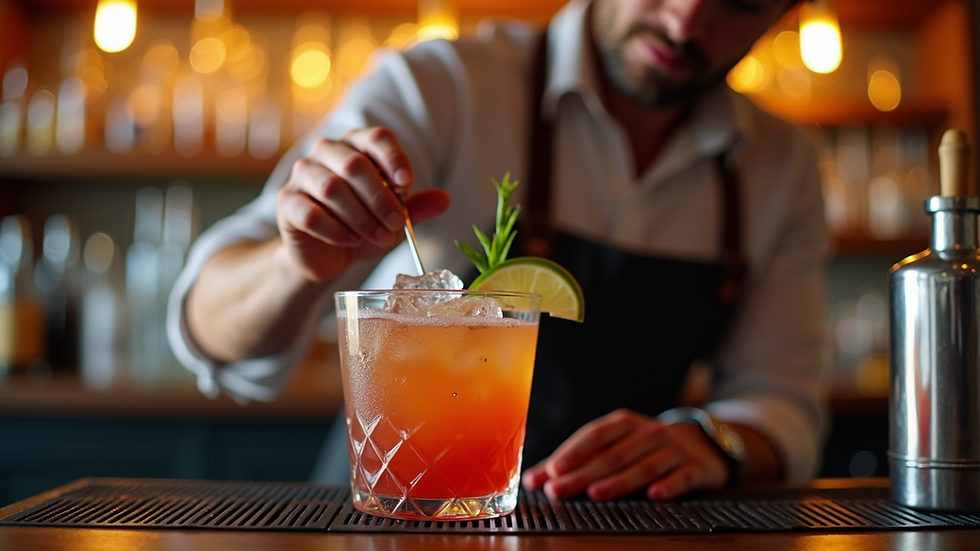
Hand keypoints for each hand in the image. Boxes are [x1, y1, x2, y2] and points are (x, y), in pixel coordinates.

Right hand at [275, 126, 449, 281]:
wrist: (326, 255)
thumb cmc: (362, 227)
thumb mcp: (393, 219)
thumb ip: (416, 208)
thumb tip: (444, 199)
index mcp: (356, 146)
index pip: (376, 138)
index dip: (393, 158)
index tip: (408, 183)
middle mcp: (326, 152)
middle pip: (355, 165)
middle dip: (380, 199)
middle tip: (395, 224)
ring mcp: (302, 174)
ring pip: (332, 188)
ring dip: (360, 217)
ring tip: (378, 237)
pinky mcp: (287, 202)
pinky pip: (311, 213)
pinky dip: (335, 230)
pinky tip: (350, 241)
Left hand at [521, 408, 728, 500]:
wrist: (703, 444)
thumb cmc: (645, 447)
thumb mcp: (615, 446)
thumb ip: (576, 462)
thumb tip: (533, 480)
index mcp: (624, 424)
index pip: (594, 436)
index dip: (573, 452)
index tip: (552, 470)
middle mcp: (649, 433)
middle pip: (612, 455)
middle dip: (584, 474)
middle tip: (560, 490)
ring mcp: (674, 450)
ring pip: (643, 466)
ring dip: (618, 481)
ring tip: (596, 493)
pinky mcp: (697, 468)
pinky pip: (682, 477)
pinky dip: (669, 486)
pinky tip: (654, 495)